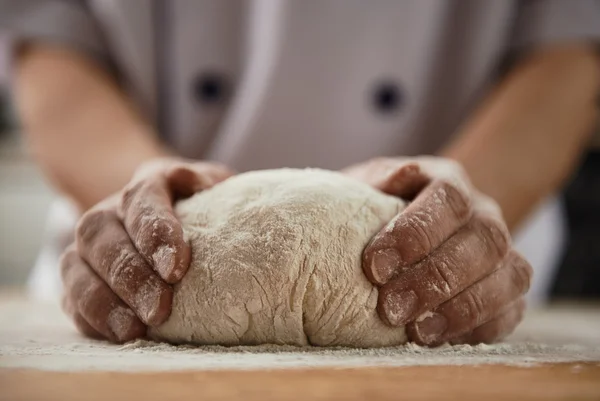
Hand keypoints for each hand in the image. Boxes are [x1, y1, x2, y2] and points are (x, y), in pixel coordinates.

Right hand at [60, 158, 233, 341]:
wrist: (177, 219)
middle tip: (159, 310)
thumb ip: (215, 188)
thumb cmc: (208, 209)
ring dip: (105, 301)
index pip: (142, 198)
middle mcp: (112, 209)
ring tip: (136, 330)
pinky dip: (91, 318)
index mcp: (151, 182)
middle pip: (103, 235)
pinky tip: (119, 335)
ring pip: (76, 265)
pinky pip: (70, 296)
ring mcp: (90, 243)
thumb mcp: (220, 191)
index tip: (175, 270)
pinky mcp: (78, 275)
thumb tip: (201, 187)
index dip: (154, 232)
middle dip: (130, 277)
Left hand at [343, 157, 531, 345]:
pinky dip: (480, 328)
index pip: (448, 198)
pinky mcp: (508, 290)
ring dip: (463, 308)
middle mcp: (484, 213)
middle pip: (484, 240)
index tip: (376, 266)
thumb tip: (398, 176)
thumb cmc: (379, 207)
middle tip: (391, 307)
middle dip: (437, 279)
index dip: (417, 232)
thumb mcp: (369, 187)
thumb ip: (378, 181)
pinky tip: (441, 338)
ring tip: (416, 331)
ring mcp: (503, 252)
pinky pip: (512, 310)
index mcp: (449, 181)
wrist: (407, 226)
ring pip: (509, 276)